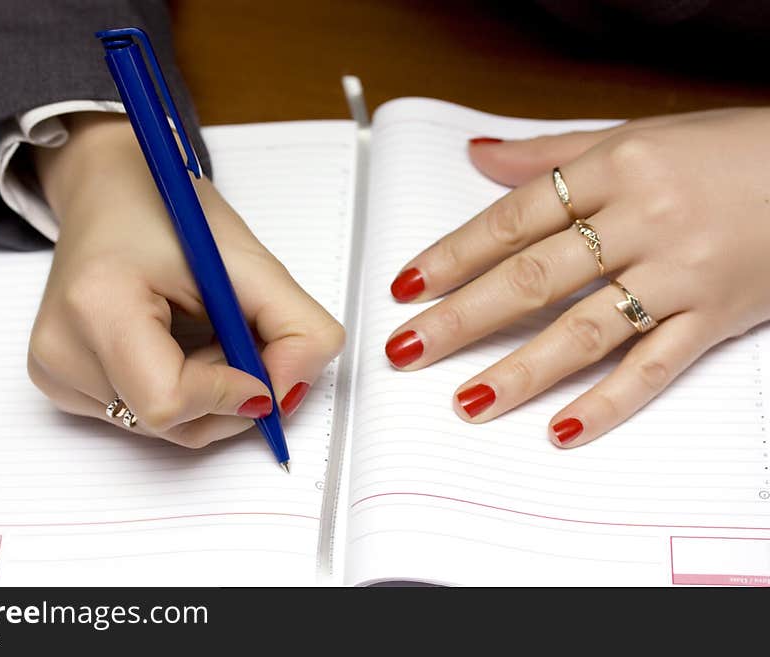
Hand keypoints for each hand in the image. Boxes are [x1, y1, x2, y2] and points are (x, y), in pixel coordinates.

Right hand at [28, 113, 343, 446]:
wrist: (108, 192)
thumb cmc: (167, 213)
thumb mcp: (250, 260)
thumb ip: (297, 329)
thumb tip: (291, 396)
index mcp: (99, 303)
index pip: (169, 400)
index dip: (229, 394)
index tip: (260, 368)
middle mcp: (61, 347)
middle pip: (171, 422)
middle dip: (225, 391)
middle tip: (232, 333)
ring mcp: (55, 371)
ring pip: (163, 428)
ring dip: (205, 394)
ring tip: (199, 331)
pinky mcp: (59, 384)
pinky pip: (141, 419)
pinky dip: (179, 393)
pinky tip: (175, 346)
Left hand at [385, 107, 769, 447]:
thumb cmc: (725, 151)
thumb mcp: (634, 135)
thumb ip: (549, 152)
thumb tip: (478, 157)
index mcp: (615, 168)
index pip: (512, 220)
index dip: (452, 255)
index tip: (407, 287)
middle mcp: (643, 221)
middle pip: (533, 278)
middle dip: (462, 318)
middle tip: (409, 349)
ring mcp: (679, 275)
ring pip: (585, 330)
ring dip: (520, 371)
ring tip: (468, 401)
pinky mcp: (712, 319)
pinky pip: (654, 367)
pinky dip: (608, 402)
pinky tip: (562, 430)